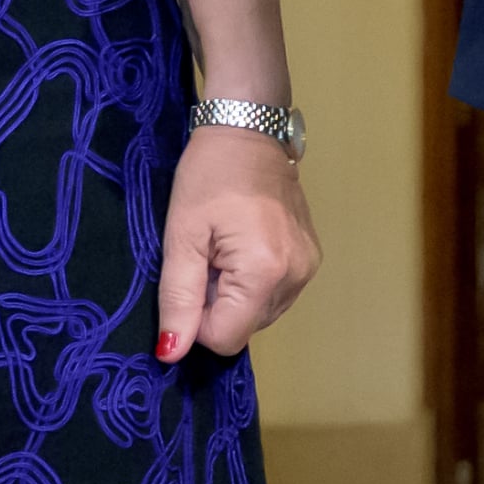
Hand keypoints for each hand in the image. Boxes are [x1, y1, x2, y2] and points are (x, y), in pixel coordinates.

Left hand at [158, 122, 318, 360]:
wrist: (249, 129)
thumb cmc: (209, 174)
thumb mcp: (182, 236)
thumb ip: (178, 299)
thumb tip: (172, 353)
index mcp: (264, 271)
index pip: (225, 338)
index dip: (196, 319)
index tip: (191, 275)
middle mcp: (296, 276)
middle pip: (243, 327)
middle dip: (216, 303)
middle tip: (207, 254)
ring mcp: (308, 267)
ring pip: (258, 314)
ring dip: (233, 293)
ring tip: (225, 246)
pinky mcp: (311, 258)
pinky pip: (274, 294)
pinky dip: (252, 282)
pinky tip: (243, 245)